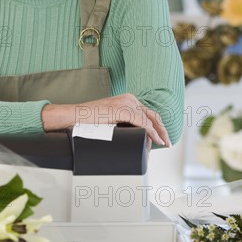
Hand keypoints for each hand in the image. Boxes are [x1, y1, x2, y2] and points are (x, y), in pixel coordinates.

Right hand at [41, 93, 170, 146]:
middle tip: (167, 141)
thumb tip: (137, 136)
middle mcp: (129, 98)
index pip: (148, 113)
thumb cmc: (89, 122)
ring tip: (163, 143)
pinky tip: (155, 139)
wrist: (74, 117)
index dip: (157, 125)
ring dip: (158, 132)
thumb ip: (124, 124)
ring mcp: (126, 102)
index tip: (162, 137)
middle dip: (162, 129)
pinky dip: (151, 131)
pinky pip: (142, 122)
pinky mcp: (122, 109)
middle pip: (152, 114)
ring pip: (149, 118)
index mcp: (127, 100)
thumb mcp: (111, 121)